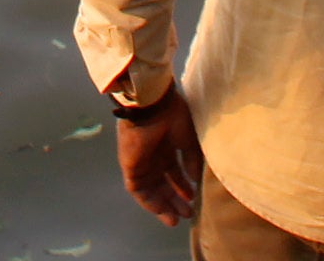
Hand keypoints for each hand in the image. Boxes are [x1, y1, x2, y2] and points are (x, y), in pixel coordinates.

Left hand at [110, 94, 202, 227]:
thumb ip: (191, 159)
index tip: (194, 198)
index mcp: (165, 145)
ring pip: (151, 190)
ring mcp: (140, 161)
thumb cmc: (172, 115)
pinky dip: (149, 202)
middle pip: (162, 183)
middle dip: (175, 200)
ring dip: (163, 205)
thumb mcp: (189, 139)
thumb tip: (194, 179)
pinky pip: (137, 190)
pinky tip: (163, 211)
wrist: (151, 104)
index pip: (172, 171)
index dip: (182, 186)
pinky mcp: (130, 166)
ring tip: (176, 218)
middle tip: (188, 213)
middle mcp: (152, 155)